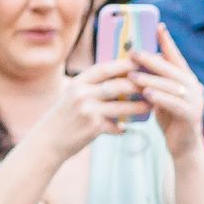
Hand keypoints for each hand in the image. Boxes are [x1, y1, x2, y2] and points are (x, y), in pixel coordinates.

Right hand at [34, 63, 149, 164]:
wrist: (47, 141)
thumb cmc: (64, 117)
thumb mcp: (73, 95)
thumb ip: (92, 87)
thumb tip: (119, 79)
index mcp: (78, 82)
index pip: (105, 68)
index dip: (124, 64)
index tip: (141, 63)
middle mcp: (82, 93)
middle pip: (117, 85)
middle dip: (138, 85)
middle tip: (156, 84)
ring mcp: (88, 110)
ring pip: (122, 106)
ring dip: (139, 106)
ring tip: (152, 106)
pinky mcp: (93, 128)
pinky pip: (116, 126)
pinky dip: (124, 127)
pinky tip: (130, 128)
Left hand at [129, 26, 203, 159]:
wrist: (184, 148)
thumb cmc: (170, 120)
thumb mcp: (161, 97)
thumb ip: (155, 82)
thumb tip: (135, 64)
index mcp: (187, 80)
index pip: (176, 57)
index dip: (168, 42)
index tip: (158, 26)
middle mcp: (194, 87)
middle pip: (171, 69)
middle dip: (150, 60)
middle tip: (132, 53)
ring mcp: (195, 101)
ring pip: (170, 86)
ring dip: (150, 79)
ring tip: (131, 76)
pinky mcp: (191, 116)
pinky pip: (174, 103)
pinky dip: (159, 98)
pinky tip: (146, 94)